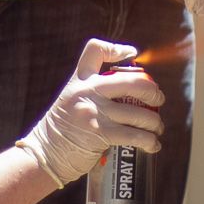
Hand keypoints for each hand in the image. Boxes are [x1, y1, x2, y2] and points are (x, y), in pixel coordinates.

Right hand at [17, 39, 166, 187]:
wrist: (45, 154)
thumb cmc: (62, 129)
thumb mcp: (71, 99)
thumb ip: (93, 91)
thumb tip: (130, 91)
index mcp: (78, 80)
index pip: (95, 50)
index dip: (117, 49)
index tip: (132, 55)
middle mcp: (86, 91)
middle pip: (131, 81)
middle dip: (152, 92)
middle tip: (158, 100)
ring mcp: (94, 112)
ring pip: (138, 113)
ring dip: (154, 122)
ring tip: (156, 128)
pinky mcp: (100, 134)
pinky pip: (135, 135)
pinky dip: (150, 141)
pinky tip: (153, 145)